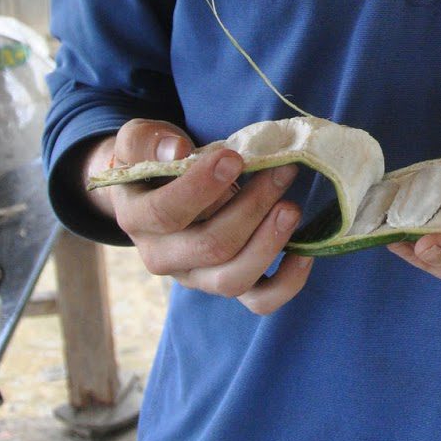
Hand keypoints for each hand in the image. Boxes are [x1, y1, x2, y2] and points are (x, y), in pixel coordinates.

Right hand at [89, 119, 312, 313]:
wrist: (154, 189)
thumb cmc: (154, 158)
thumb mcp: (140, 140)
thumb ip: (149, 142)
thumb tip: (178, 150)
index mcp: (137, 219)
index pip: (166, 213)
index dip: (201, 187)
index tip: (234, 157)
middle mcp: (162, 257)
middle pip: (210, 246)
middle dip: (251, 208)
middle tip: (282, 172)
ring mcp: (195, 276)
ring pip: (232, 280)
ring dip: (268, 243)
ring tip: (291, 208)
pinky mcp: (226, 283)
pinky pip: (259, 301)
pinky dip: (286, 284)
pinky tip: (304, 254)